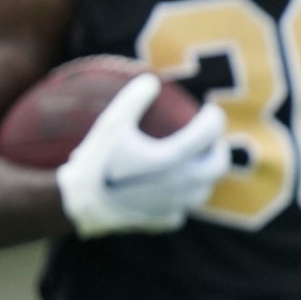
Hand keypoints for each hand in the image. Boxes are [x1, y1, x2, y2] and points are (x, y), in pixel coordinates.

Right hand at [57, 74, 228, 237]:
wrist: (81, 202)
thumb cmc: (98, 159)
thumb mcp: (112, 123)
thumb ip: (134, 98)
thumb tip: (151, 80)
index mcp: (175, 158)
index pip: (209, 134)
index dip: (214, 119)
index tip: (211, 111)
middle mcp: (182, 184)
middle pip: (218, 166)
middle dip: (219, 149)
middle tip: (211, 140)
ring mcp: (175, 205)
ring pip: (204, 191)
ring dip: (205, 176)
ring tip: (195, 164)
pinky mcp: (164, 219)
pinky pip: (182, 209)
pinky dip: (182, 198)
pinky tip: (172, 192)